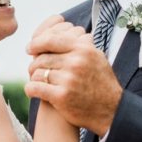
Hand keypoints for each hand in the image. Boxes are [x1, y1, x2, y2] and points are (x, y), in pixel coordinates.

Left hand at [25, 18, 122, 134]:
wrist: (111, 110)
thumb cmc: (101, 83)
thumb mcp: (96, 57)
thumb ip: (78, 44)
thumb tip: (58, 31)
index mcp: (83, 49)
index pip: (51, 40)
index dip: (36, 43)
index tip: (30, 48)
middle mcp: (76, 62)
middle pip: (42, 58)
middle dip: (34, 64)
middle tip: (32, 70)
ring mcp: (69, 79)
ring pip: (37, 73)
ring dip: (33, 78)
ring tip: (36, 82)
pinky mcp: (62, 96)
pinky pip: (35, 88)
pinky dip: (30, 90)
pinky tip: (32, 92)